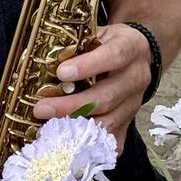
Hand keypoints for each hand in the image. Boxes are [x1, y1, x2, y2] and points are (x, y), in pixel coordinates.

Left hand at [32, 24, 151, 150]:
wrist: (139, 54)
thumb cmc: (110, 43)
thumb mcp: (98, 33)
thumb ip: (77, 45)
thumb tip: (42, 58)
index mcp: (130, 49)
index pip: (113, 56)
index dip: (88, 66)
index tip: (61, 72)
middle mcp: (136, 78)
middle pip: (106, 97)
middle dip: (71, 106)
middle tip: (41, 109)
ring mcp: (134, 104)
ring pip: (108, 122)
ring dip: (75, 128)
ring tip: (47, 129)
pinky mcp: (129, 122)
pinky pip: (112, 141)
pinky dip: (90, 146)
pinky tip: (68, 146)